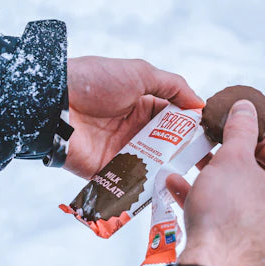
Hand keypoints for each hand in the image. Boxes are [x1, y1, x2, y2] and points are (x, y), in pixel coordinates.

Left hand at [64, 56, 202, 178]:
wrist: (53, 101)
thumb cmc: (94, 81)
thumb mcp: (139, 73)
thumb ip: (173, 86)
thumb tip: (200, 103)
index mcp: (142, 105)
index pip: (174, 120)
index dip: (192, 130)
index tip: (212, 141)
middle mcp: (134, 130)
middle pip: (166, 148)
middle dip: (185, 156)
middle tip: (207, 167)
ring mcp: (120, 152)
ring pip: (152, 168)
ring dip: (168, 173)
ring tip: (189, 181)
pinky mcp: (106, 171)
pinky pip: (129, 183)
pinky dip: (144, 188)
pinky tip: (164, 192)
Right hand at [165, 100, 264, 265]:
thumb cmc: (229, 213)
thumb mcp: (232, 159)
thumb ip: (240, 129)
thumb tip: (245, 107)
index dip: (257, 139)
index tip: (235, 132)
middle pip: (264, 180)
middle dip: (232, 161)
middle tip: (212, 147)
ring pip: (246, 201)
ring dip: (217, 181)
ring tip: (192, 164)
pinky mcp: (252, 256)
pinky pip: (235, 223)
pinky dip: (213, 206)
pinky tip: (179, 189)